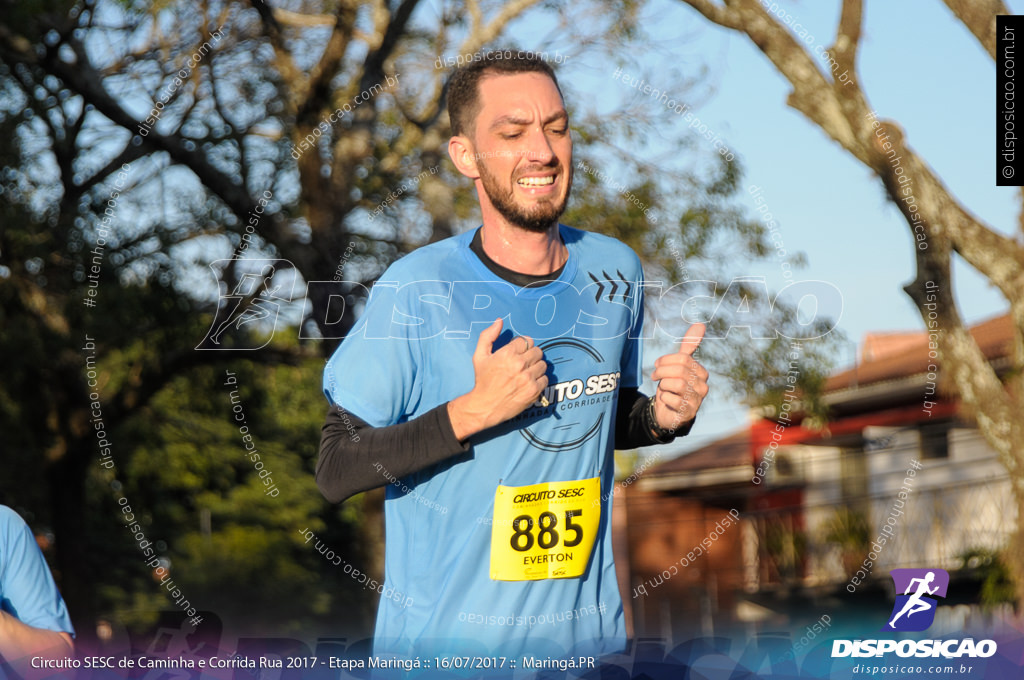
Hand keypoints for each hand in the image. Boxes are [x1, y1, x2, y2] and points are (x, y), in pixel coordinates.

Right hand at [448, 318, 548, 440]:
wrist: (485, 406)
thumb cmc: (483, 380)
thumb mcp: (479, 356)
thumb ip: (488, 336)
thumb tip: (499, 321)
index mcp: (507, 353)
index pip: (526, 341)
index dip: (522, 346)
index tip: (518, 353)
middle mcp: (519, 364)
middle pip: (537, 351)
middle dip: (530, 355)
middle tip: (522, 363)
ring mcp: (528, 378)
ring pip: (543, 364)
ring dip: (536, 367)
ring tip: (526, 373)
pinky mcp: (534, 390)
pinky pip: (545, 379)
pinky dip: (539, 380)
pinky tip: (529, 383)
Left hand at [650, 323, 708, 430]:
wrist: (669, 411)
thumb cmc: (673, 385)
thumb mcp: (679, 364)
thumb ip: (689, 346)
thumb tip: (700, 324)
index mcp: (701, 373)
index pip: (683, 359)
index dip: (666, 360)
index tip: (657, 365)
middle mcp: (703, 386)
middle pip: (679, 370)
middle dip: (662, 372)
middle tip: (654, 376)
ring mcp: (697, 401)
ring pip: (675, 384)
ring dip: (663, 385)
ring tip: (662, 388)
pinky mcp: (688, 413)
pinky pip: (670, 398)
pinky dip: (663, 398)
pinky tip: (666, 400)